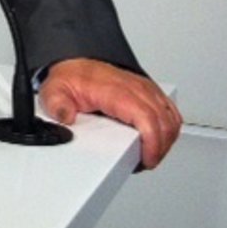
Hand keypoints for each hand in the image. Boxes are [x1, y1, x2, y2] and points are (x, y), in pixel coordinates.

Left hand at [38, 58, 181, 169]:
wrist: (76, 65)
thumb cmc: (71, 79)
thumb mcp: (55, 91)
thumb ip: (57, 105)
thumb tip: (66, 117)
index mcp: (115, 91)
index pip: (147, 117)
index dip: (152, 142)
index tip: (147, 159)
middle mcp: (135, 88)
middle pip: (164, 122)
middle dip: (159, 148)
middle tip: (145, 162)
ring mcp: (145, 89)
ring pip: (171, 117)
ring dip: (166, 140)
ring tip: (150, 154)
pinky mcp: (149, 92)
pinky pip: (170, 111)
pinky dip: (170, 128)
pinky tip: (158, 140)